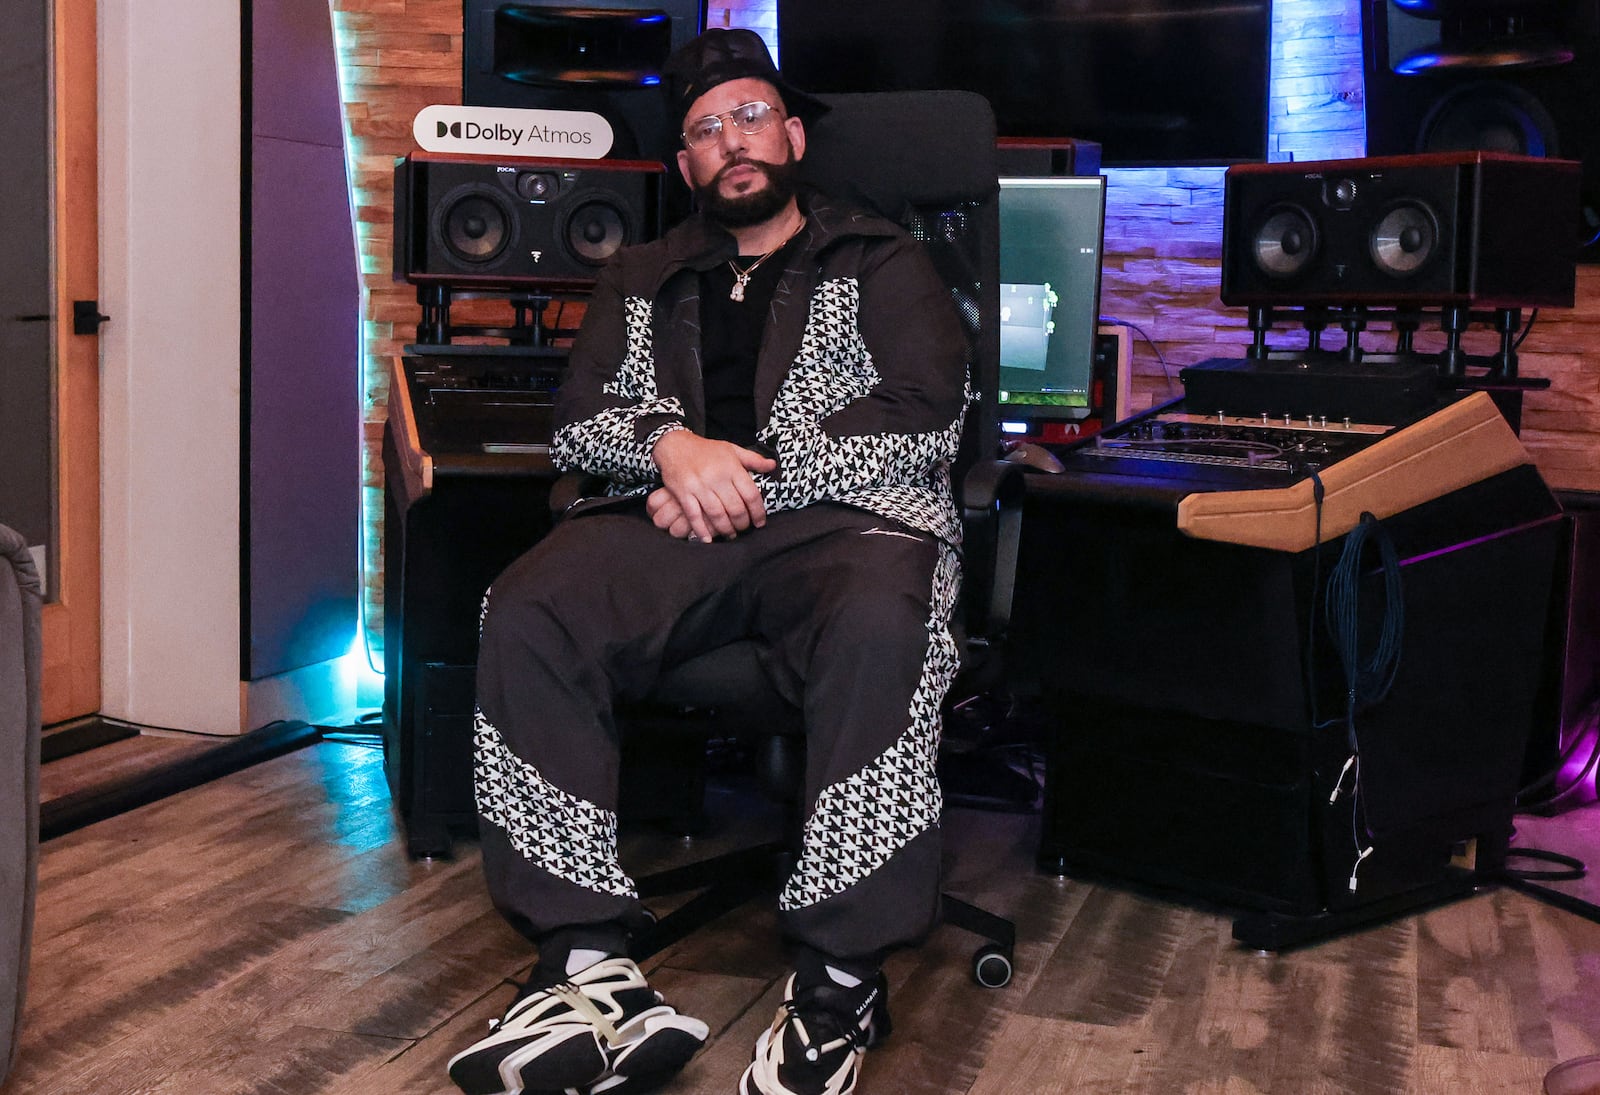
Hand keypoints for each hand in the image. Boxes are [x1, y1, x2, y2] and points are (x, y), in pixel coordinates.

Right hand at [651, 430, 776, 541]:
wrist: (675, 445)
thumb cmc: (706, 450)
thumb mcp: (732, 449)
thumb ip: (753, 459)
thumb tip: (773, 465)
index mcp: (731, 467)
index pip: (751, 495)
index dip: (758, 512)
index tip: (760, 522)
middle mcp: (717, 477)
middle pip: (735, 508)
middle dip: (742, 523)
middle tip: (744, 529)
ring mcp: (699, 486)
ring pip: (717, 515)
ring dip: (726, 529)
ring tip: (730, 534)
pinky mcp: (683, 493)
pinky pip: (694, 516)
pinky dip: (701, 530)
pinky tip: (708, 539)